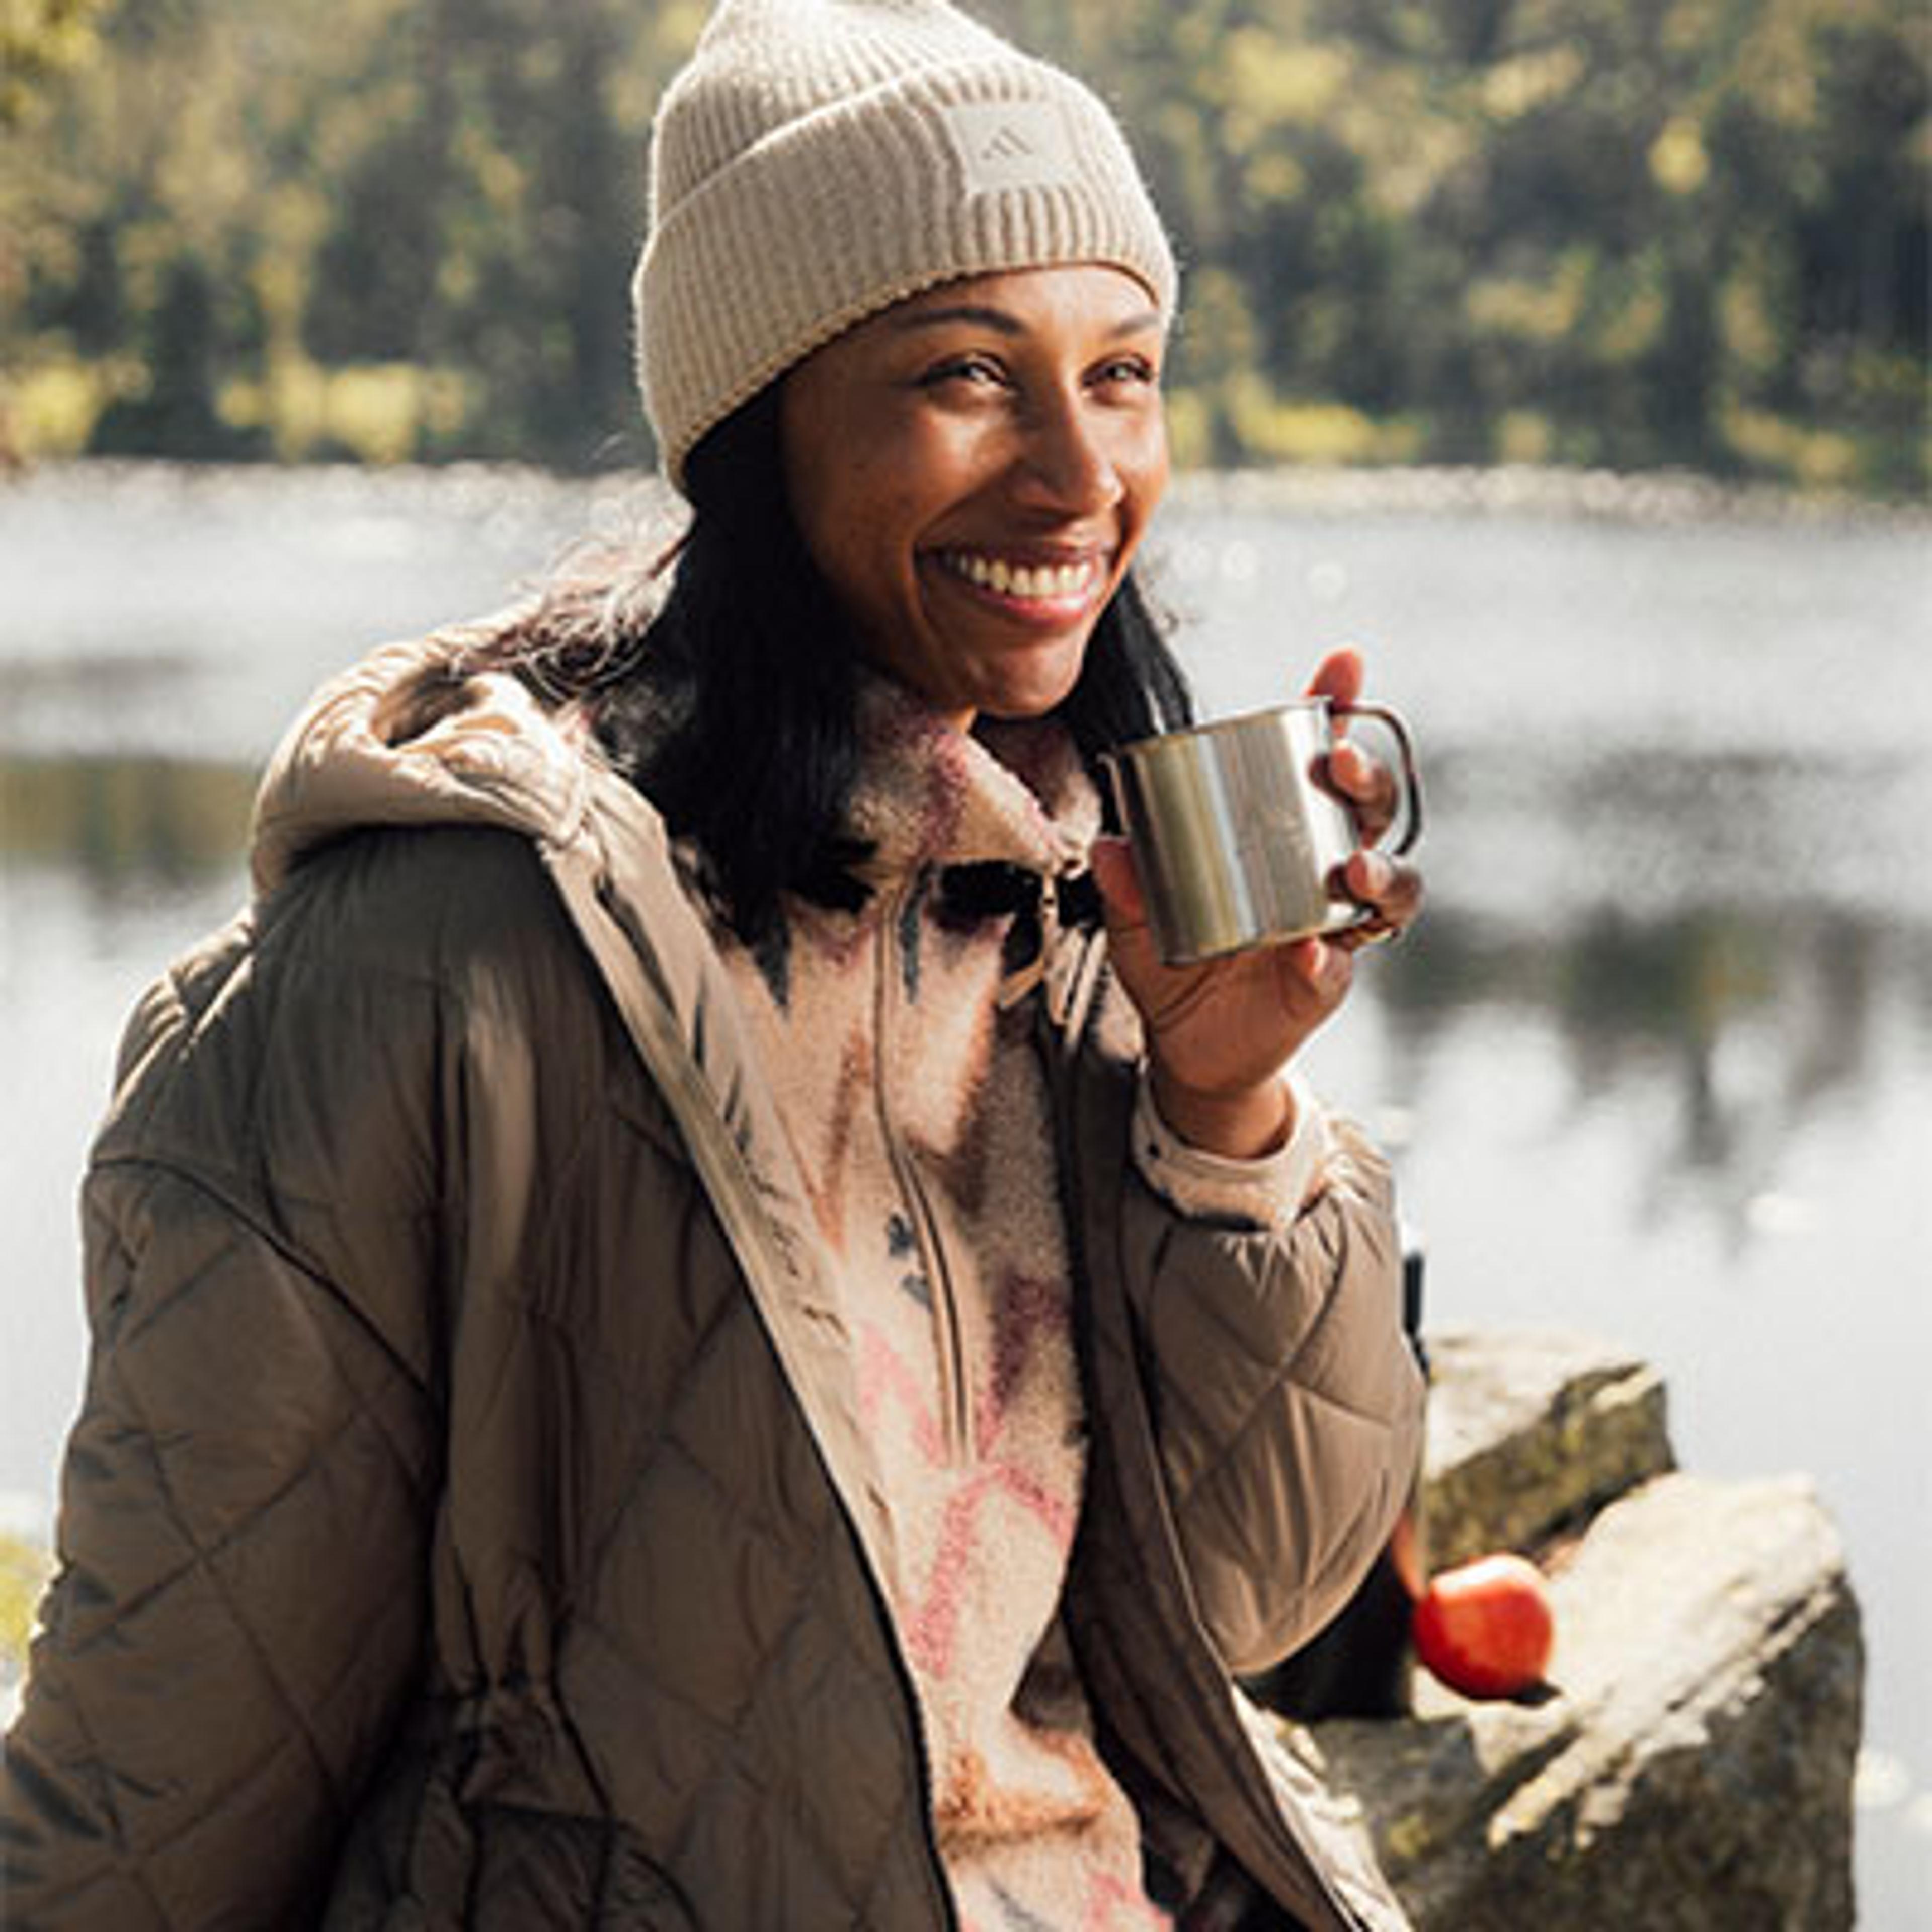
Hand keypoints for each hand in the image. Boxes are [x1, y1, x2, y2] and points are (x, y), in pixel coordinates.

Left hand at [1091, 646, 1423, 1158]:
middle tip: (1340, 762)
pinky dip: (1327, 959)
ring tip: (1351, 870)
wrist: (1186, 1047)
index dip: (1339, 711)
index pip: (1318, 761)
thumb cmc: (1173, 959)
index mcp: (1282, 833)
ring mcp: (1331, 925)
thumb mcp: (1136, 917)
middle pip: (1370, 810)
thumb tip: (1112, 844)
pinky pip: (1339, 966)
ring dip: (1379, 870)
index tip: (1343, 665)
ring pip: (1389, 884)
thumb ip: (1127, 883)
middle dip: (1367, 778)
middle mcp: (1321, 870)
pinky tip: (1310, 953)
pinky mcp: (1323, 983)